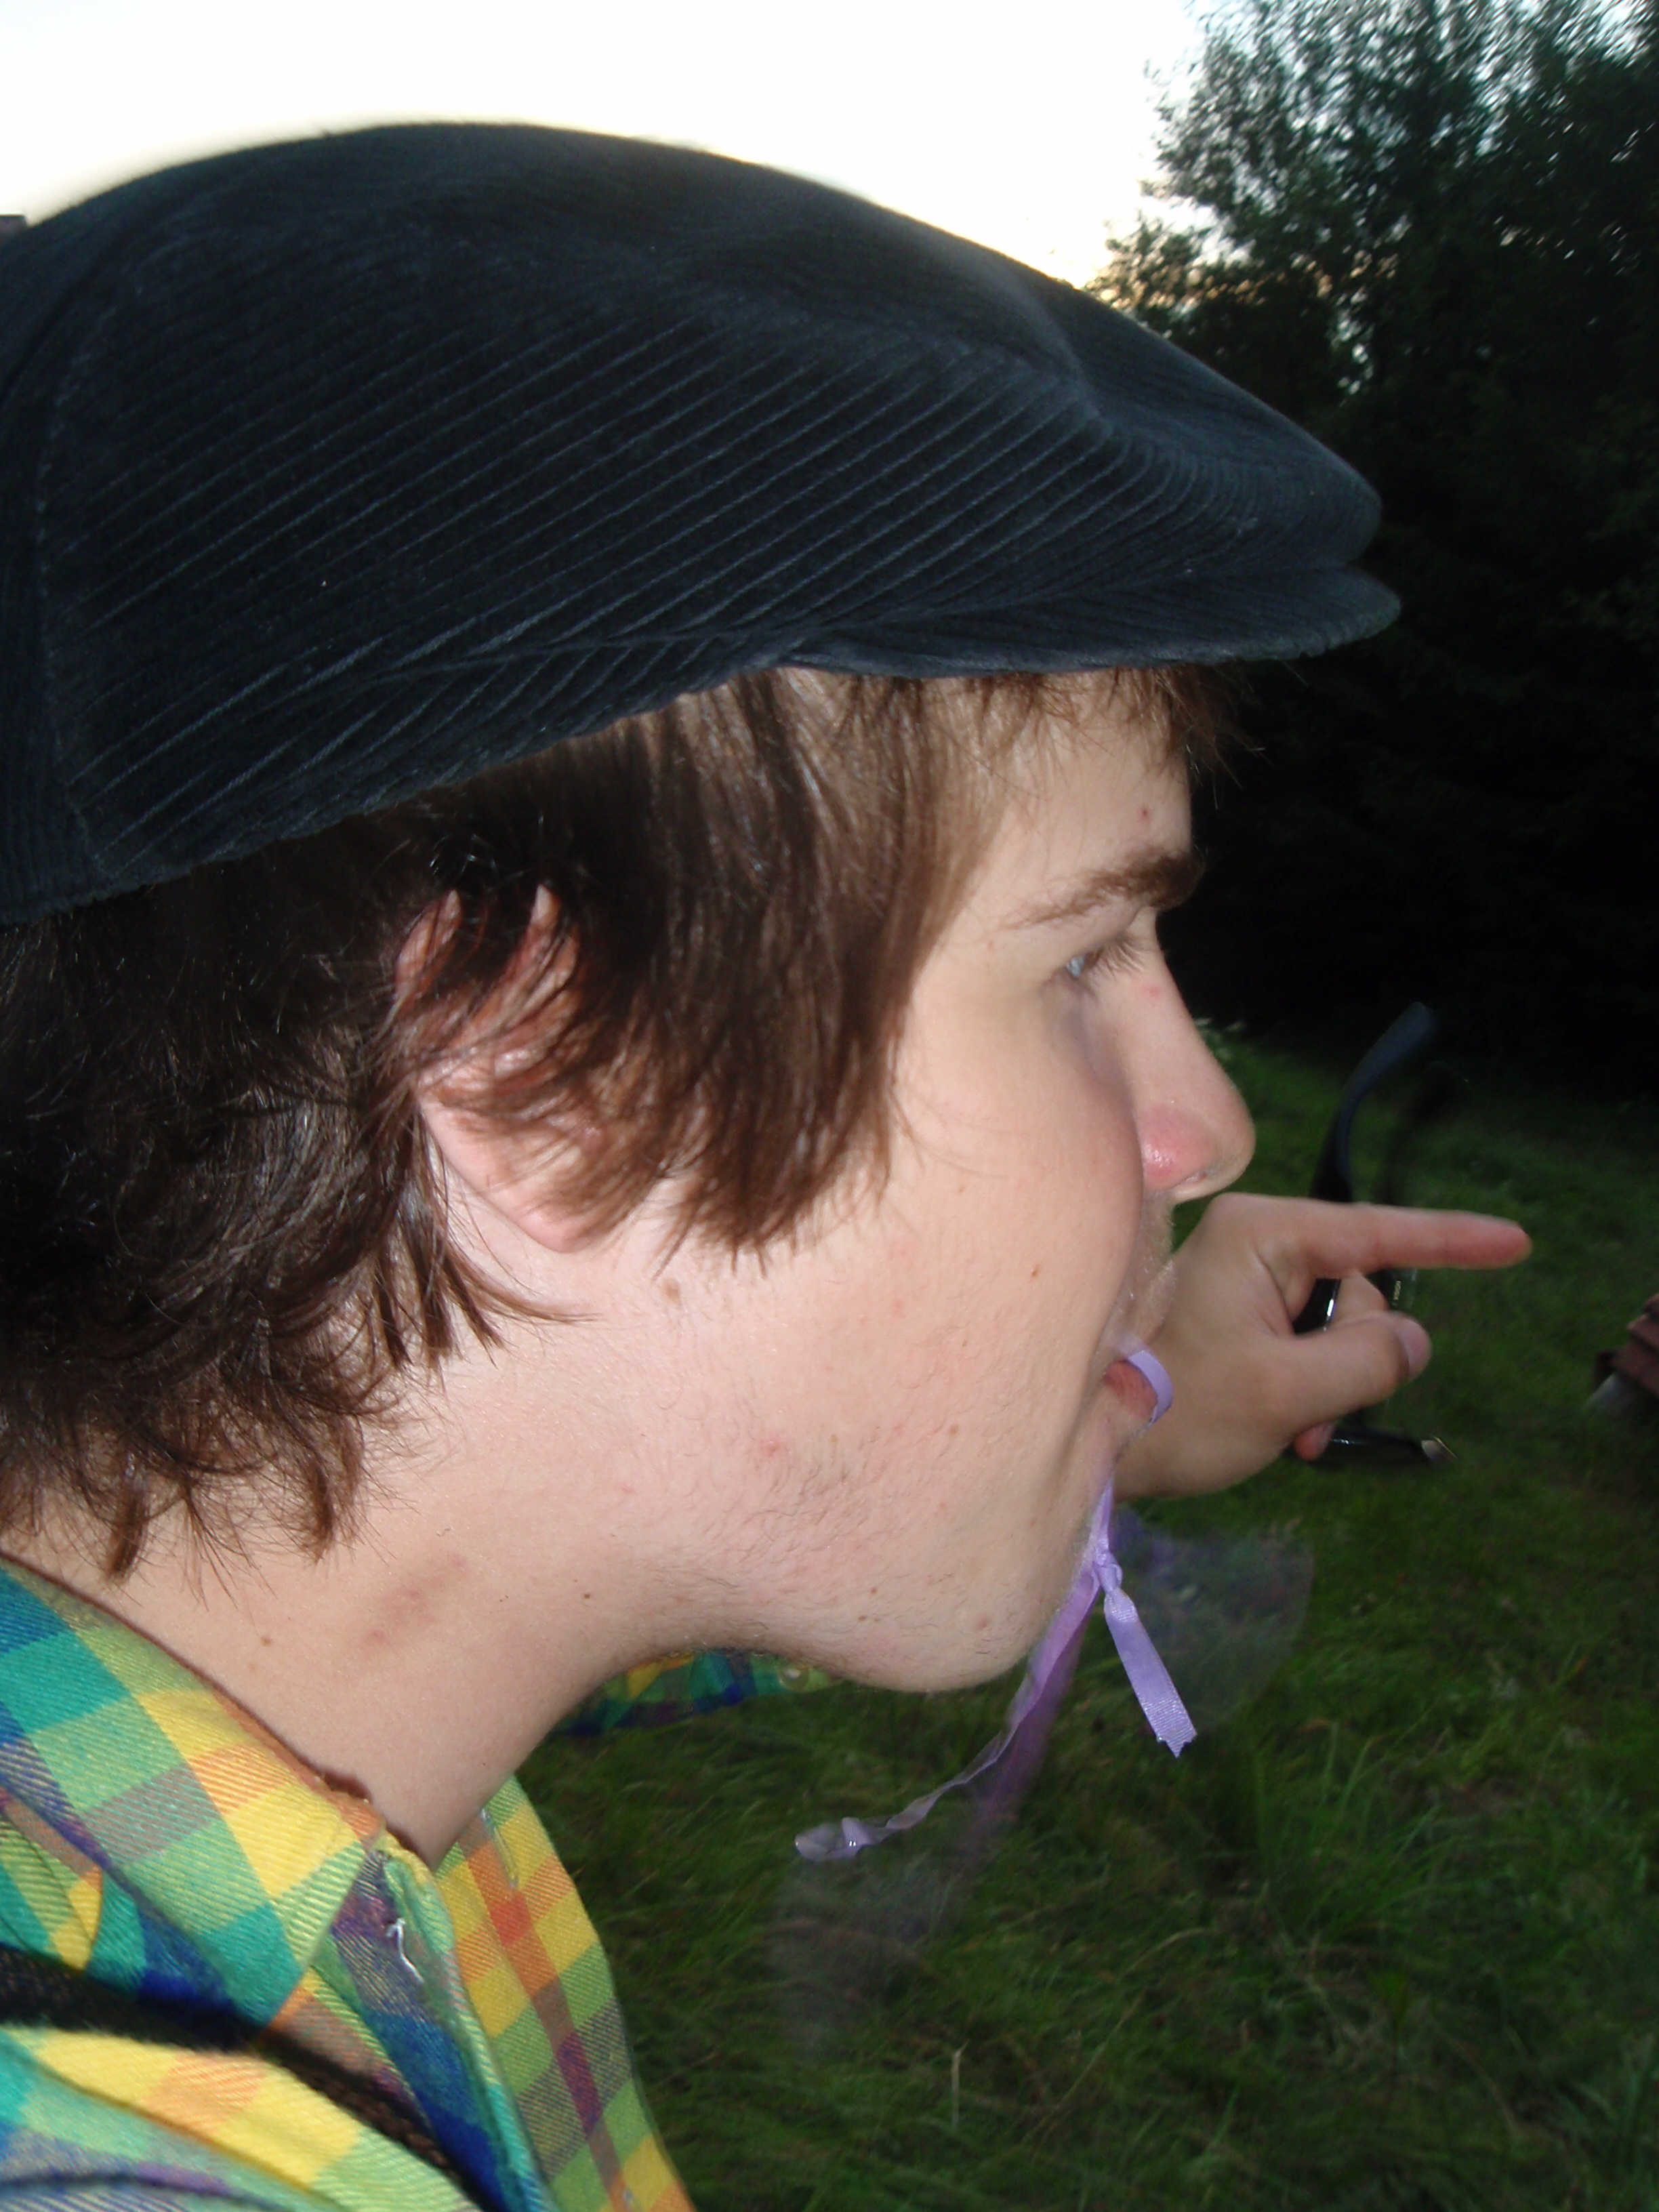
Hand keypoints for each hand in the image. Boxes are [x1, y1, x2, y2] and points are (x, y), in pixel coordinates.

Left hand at [1113, 1192, 1530, 1498]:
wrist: (1092, 1444)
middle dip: (1357, 1357)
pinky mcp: (1235, 1311)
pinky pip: (1308, 1343)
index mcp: (1259, 1234)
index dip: (1450, 1242)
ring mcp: (1241, 1276)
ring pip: (1338, 1325)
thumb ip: (1366, 1359)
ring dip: (1333, 1385)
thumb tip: (1411, 1336)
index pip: (1375, 1231)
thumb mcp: (1287, 1391)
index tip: (1514, 1243)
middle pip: (1359, 1289)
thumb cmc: (1177, 1410)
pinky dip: (1311, 1389)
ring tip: (1292, 1430)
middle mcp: (1252, 1239)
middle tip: (1314, 1417)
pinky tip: (1285, 1427)